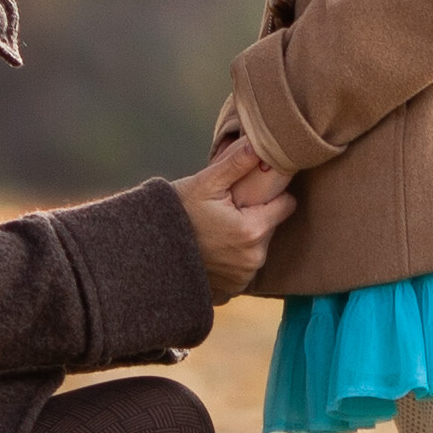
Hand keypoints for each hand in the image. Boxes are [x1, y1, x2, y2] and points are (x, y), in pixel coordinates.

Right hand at [180, 138, 295, 298]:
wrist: (146, 251)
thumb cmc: (176, 212)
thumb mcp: (205, 183)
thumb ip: (236, 163)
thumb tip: (260, 143)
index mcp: (252, 231)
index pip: (286, 205)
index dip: (272, 195)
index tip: (252, 193)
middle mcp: (253, 259)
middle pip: (270, 227)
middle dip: (256, 217)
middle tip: (227, 210)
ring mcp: (243, 277)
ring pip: (257, 248)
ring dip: (245, 239)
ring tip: (217, 229)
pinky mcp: (232, 289)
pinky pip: (243, 268)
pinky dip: (232, 259)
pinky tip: (212, 250)